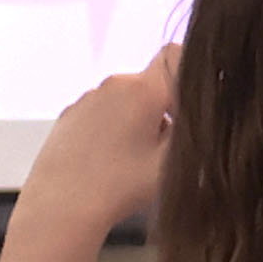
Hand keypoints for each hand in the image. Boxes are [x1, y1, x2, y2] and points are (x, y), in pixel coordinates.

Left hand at [15, 46, 175, 245]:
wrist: (60, 207)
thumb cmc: (121, 185)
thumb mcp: (175, 160)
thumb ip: (193, 128)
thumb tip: (202, 111)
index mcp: (144, 89)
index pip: (178, 54)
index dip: (193, 74)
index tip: (195, 108)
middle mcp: (114, 85)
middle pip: (154, 83)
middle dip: (168, 107)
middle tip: (170, 147)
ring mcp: (88, 99)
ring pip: (128, 99)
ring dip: (141, 120)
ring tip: (137, 161)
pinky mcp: (70, 116)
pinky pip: (104, 113)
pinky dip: (115, 129)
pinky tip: (111, 162)